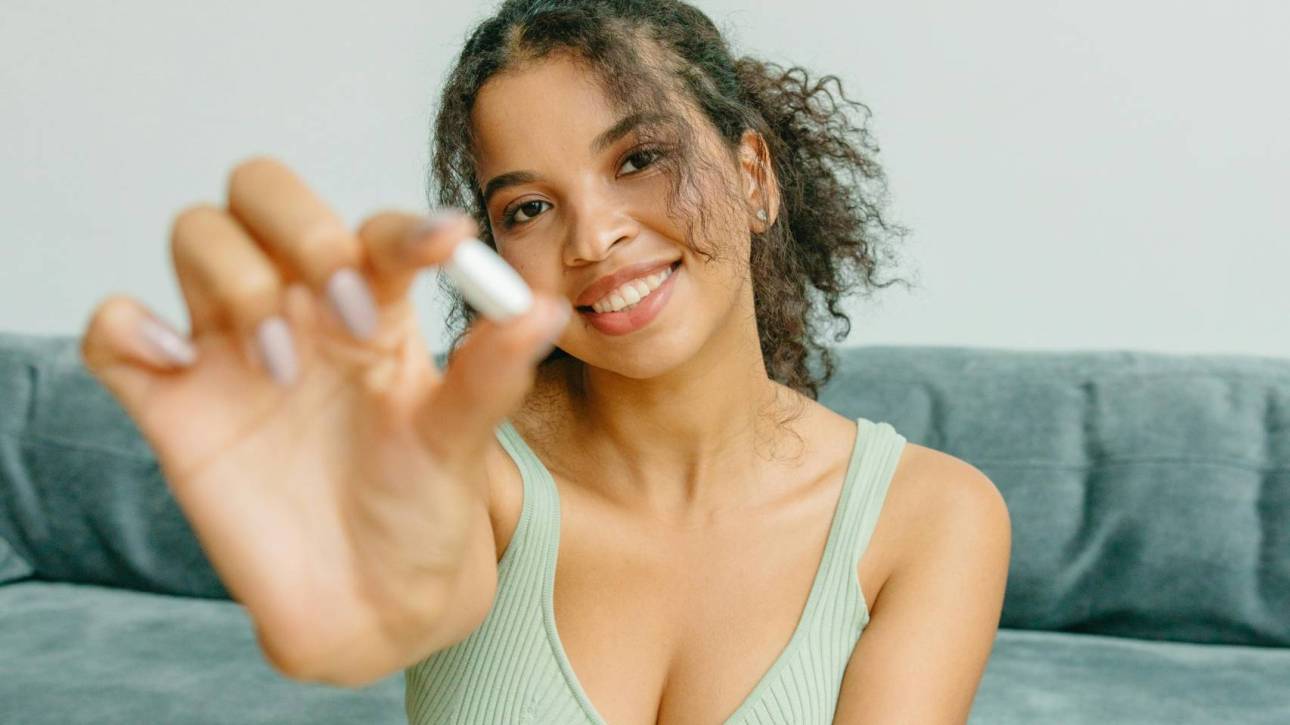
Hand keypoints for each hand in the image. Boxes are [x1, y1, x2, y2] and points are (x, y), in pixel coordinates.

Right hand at [79, 156, 570, 677]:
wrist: (371, 605)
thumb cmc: (422, 511)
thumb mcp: (460, 443)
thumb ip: (490, 374)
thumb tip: (543, 308)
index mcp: (376, 306)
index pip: (373, 228)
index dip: (401, 228)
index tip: (443, 250)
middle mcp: (301, 309)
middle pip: (264, 193)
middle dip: (299, 224)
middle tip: (344, 307)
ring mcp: (230, 348)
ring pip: (197, 236)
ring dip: (233, 277)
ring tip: (282, 368)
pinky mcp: (171, 403)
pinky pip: (114, 333)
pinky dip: (127, 328)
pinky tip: (177, 365)